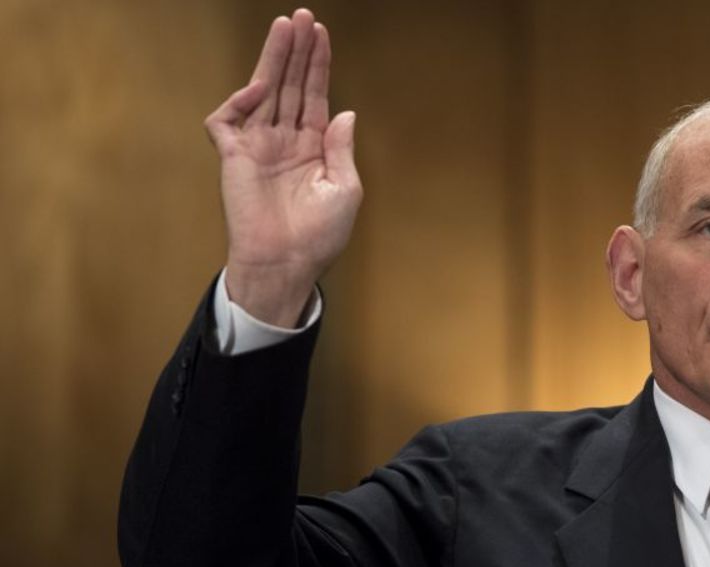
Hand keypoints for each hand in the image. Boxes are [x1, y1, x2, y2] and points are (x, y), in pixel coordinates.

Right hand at [205, 9, 360, 325]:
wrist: (287, 263)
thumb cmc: (319, 236)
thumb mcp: (345, 189)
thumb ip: (342, 148)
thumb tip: (345, 112)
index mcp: (313, 147)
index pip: (315, 96)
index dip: (318, 65)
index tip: (322, 35)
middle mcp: (284, 140)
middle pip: (289, 85)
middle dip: (296, 51)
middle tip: (302, 17)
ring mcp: (258, 146)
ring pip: (262, 92)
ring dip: (272, 59)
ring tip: (284, 27)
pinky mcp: (233, 157)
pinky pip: (227, 121)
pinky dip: (239, 101)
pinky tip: (258, 89)